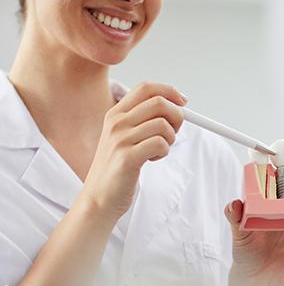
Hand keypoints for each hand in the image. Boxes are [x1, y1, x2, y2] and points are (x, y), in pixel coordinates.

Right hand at [81, 82, 186, 220]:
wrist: (99, 198)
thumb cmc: (117, 169)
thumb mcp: (124, 137)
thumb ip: (143, 121)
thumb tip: (175, 107)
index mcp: (115, 114)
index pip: (146, 88)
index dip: (169, 91)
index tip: (182, 101)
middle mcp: (116, 122)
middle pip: (159, 103)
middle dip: (176, 116)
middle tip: (172, 133)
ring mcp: (120, 139)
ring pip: (163, 125)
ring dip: (169, 139)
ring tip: (157, 151)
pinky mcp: (127, 157)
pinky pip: (160, 144)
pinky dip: (164, 152)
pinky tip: (151, 159)